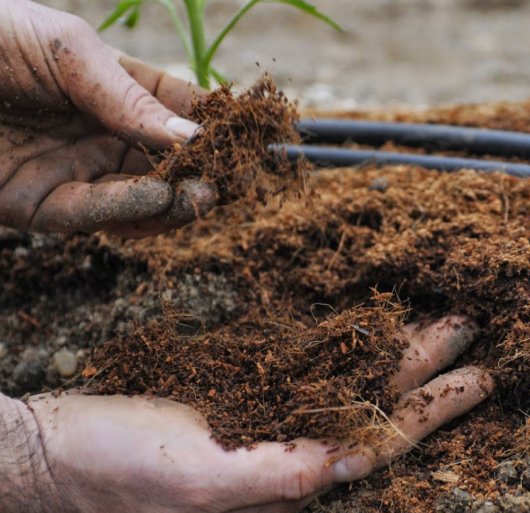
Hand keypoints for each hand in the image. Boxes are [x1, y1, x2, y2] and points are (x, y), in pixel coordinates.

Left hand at [0, 0, 214, 236]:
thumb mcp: (66, 49)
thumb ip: (128, 97)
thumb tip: (195, 136)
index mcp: (112, 88)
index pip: (180, 110)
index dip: (220, 124)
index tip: (258, 137)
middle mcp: (101, 134)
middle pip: (169, 164)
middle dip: (205, 173)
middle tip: (234, 179)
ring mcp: (75, 173)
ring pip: (142, 199)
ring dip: (176, 200)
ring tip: (203, 193)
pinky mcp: (41, 207)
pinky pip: (95, 216)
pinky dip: (131, 212)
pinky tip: (159, 200)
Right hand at [22, 316, 490, 512]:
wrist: (57, 456)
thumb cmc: (113, 474)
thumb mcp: (191, 483)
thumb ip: (271, 475)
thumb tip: (344, 463)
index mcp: (288, 479)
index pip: (381, 442)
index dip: (432, 412)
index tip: (477, 379)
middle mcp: (288, 449)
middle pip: (375, 405)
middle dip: (426, 370)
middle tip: (470, 327)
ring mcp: (266, 420)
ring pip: (347, 382)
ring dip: (393, 353)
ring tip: (435, 321)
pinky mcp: (240, 395)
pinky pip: (307, 366)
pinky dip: (342, 345)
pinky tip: (363, 328)